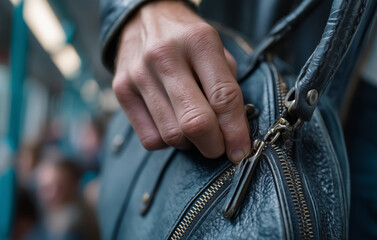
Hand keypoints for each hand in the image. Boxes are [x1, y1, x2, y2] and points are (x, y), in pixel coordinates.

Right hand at [113, 1, 250, 162]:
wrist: (144, 16)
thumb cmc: (187, 39)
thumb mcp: (216, 49)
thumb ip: (227, 87)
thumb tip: (235, 133)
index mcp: (198, 42)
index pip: (223, 97)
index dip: (236, 132)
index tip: (241, 150)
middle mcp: (165, 57)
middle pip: (195, 122)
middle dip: (214, 145)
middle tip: (220, 147)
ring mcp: (139, 74)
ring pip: (172, 135)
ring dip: (191, 144)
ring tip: (196, 131)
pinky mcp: (122, 90)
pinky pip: (150, 138)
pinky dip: (167, 141)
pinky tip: (173, 124)